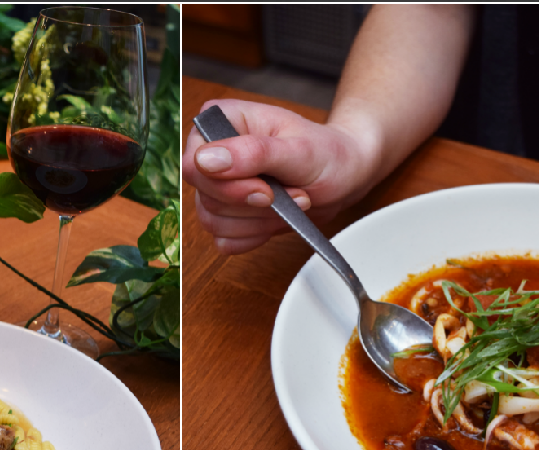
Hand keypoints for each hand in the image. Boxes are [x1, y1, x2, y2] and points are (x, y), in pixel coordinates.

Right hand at [183, 99, 381, 254]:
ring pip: (213, 222)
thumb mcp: (298, 150)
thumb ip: (253, 153)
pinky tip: (276, 219)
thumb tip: (206, 160)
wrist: (344, 175)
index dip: (228, 186)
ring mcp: (216, 186)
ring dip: (258, 222)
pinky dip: (254, 236)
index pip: (194, 165)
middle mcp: (211, 152)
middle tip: (287, 194)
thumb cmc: (326, 153)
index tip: (266, 190)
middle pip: (205, 198)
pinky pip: (224, 240)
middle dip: (252, 205)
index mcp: (220, 121)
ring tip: (288, 202)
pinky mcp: (226, 214)